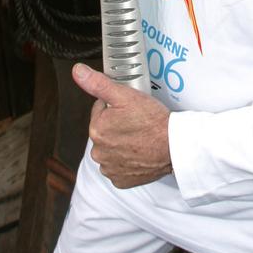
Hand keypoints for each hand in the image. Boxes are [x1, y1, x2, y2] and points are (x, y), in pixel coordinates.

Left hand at [73, 63, 171, 188]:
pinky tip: (138, 152)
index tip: (129, 109)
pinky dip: (127, 160)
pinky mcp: (121, 180)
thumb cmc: (153, 122)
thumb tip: (78, 72)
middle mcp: (99, 152)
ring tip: (139, 137)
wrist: (174, 146)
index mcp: (96, 129)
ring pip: (111, 149)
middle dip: (117, 126)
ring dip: (121, 144)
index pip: (100, 111)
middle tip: (136, 122)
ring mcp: (110, 168)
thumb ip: (98, 83)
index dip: (116, 107)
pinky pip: (119, 167)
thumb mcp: (125, 95)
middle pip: (105, 131)